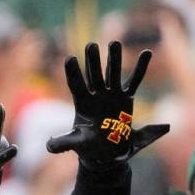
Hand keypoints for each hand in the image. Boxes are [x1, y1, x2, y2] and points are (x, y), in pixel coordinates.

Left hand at [47, 41, 169, 169]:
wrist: (106, 151)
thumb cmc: (88, 146)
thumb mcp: (76, 143)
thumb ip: (63, 142)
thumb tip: (48, 146)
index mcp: (82, 104)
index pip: (75, 85)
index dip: (73, 73)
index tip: (69, 58)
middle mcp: (96, 95)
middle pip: (94, 75)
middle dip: (93, 61)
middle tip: (91, 45)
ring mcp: (111, 94)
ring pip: (113, 73)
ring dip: (114, 59)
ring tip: (115, 43)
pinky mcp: (125, 98)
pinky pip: (134, 81)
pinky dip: (140, 68)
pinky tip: (146, 53)